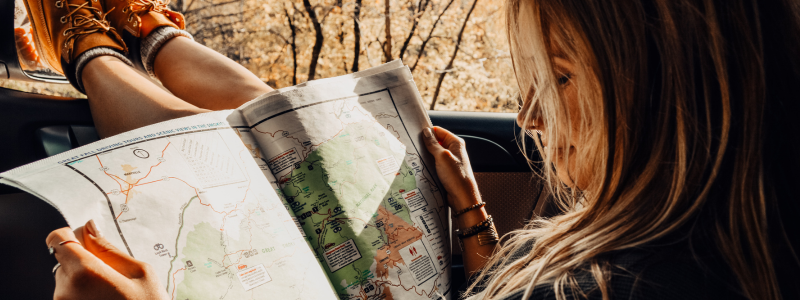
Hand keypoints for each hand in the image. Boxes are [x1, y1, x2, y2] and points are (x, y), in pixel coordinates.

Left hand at [46, 220, 167, 299]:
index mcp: (84, 272)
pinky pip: (70, 296)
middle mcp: (65, 290)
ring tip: (112, 295)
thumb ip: (109, 248)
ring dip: (86, 282)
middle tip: (113, 277)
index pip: (58, 239)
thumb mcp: (140, 272)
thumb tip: (89, 228)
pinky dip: (85, 296)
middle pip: (66, 260)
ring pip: (68, 280)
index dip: (73, 236)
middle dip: (86, 262)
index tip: (90, 243)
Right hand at [421, 126, 480, 210]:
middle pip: (435, 142)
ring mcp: (449, 161)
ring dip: (425, 155)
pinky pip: (434, 163)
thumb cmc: (456, 176)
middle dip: (425, 145)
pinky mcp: (445, 170)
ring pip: (433, 153)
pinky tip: (420, 166)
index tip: (415, 136)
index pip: (438, 131)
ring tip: (415, 157)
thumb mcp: (442, 157)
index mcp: (455, 143)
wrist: (462, 197)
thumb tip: (426, 132)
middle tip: (413, 148)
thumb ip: (433, 143)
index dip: (427, 132)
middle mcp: (453, 150)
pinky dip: (427, 164)